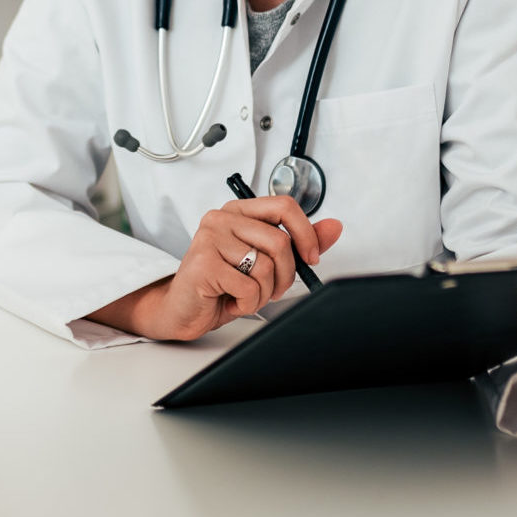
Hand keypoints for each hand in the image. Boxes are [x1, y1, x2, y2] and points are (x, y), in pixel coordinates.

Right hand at [89, 197, 343, 340]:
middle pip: (280, 242)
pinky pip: (249, 288)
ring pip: (266, 267)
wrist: (182, 310)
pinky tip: (230, 301)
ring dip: (264, 293)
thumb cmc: (221, 285)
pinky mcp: (203, 264)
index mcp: (238, 211)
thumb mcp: (265, 262)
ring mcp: (209, 239)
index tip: (312, 257)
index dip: (306, 233)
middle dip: (286, 275)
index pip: (284, 206)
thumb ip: (298, 243)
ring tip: (245, 294)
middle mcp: (221, 218)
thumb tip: (334, 227)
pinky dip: (247, 304)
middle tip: (273, 289)